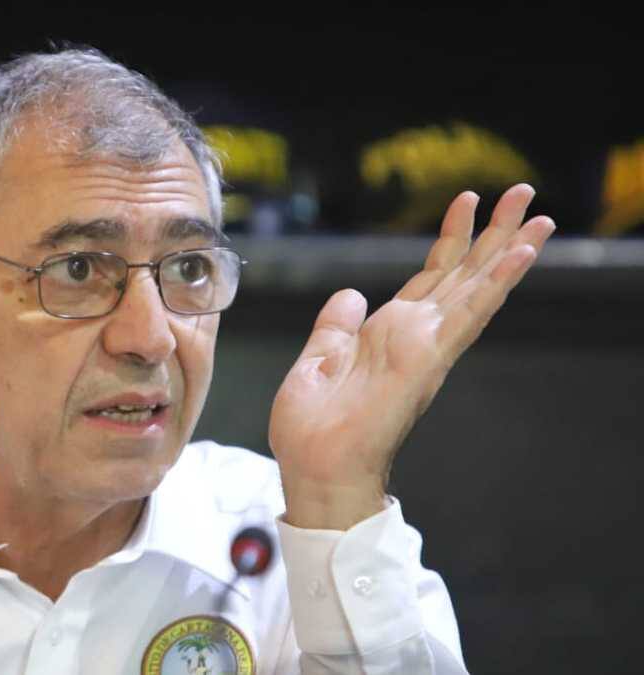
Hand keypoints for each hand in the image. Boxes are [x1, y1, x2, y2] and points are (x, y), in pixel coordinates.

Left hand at [269, 184, 555, 529]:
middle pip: (462, 274)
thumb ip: (336, 325)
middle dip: (493, 232)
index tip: (468, 203)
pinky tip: (517, 255)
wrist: (314, 469)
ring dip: (508, 249)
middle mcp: (415, 336)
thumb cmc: (313, 430)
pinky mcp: (426, 359)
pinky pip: (467, 314)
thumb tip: (352, 293)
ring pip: (475, 287)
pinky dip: (493, 283)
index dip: (451, 240)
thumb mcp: (317, 360)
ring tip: (539, 213)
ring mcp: (426, 347)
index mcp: (388, 334)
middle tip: (524, 192)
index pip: (430, 278)